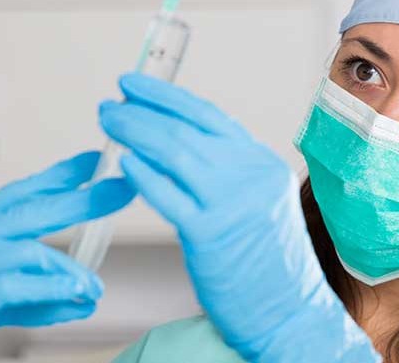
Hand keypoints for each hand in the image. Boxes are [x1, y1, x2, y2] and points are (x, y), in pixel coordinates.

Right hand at [0, 152, 135, 362]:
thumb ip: (34, 294)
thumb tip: (84, 296)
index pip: (14, 195)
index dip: (55, 177)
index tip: (91, 162)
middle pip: (31, 209)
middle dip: (81, 199)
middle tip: (121, 188)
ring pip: (33, 251)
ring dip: (71, 272)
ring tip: (94, 289)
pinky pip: (25, 284)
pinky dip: (56, 290)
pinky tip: (76, 298)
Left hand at [100, 73, 379, 361]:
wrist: (289, 312)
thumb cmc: (268, 265)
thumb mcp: (259, 202)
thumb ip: (227, 172)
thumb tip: (176, 143)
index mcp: (262, 164)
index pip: (208, 116)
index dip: (167, 97)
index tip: (135, 85)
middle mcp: (251, 176)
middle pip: (186, 129)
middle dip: (142, 111)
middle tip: (112, 103)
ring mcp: (232, 202)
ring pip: (174, 153)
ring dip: (135, 132)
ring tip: (109, 122)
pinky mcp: (211, 233)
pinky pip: (167, 195)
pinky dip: (143, 176)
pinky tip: (124, 162)